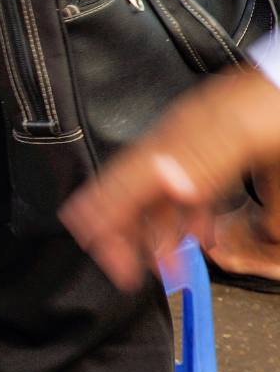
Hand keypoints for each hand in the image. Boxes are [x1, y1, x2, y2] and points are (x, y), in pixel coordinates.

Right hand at [60, 69, 279, 287]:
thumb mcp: (244, 131)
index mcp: (176, 143)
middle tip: (129, 271)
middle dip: (129, 236)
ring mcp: (197, 151)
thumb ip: (206, 156)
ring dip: (160, 234)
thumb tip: (170, 185)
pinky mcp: (220, 154)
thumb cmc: (278, 100)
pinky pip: (192, 192)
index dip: (110, 224)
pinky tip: (199, 233)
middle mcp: (177, 147)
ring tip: (166, 264)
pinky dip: (189, 219)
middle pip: (136, 196)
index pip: (125, 187)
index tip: (108, 259)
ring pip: (163, 198)